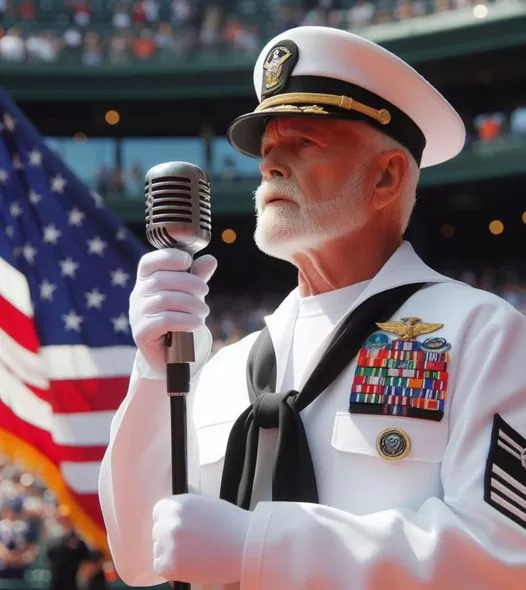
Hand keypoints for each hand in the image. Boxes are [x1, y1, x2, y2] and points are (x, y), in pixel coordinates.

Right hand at [129, 249, 216, 374]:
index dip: (167, 257)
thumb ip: (198, 277)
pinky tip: (196, 323)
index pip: (148, 262)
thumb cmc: (180, 317)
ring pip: (164, 300)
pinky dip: (185, 320)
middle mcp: (137, 296)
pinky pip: (164, 321)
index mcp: (146, 281)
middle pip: (161, 280)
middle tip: (205, 292)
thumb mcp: (191, 295)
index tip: (188, 261)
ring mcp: (136, 314)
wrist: (171, 354)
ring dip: (191, 304)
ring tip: (204, 311)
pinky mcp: (141, 333)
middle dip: (189, 283)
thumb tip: (210, 260)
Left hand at [152, 494, 250, 584]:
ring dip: (171, 552)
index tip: (181, 527)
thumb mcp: (206, 501)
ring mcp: (168, 544)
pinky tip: (190, 563)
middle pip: (157, 531)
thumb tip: (174, 501)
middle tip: (191, 542)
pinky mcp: (170, 565)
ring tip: (193, 553)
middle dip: (170, 537)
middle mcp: (168, 522)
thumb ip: (187, 500)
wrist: (245, 545)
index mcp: (175, 504)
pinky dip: (171, 568)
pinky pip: (160, 567)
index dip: (169, 520)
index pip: (158, 512)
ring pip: (158, 549)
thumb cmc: (229, 522)